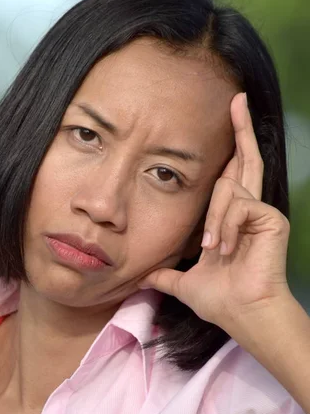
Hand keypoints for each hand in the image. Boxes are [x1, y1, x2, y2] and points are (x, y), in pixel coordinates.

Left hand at [138, 92, 291, 330]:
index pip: (230, 176)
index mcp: (231, 218)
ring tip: (213, 248)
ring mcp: (261, 212)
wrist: (242, 314)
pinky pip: (238, 205)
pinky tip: (226, 247)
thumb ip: (167, 275)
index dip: (231, 150)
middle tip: (237, 99)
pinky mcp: (271, 218)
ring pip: (227, 188)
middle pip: (245, 160)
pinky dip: (226, 226)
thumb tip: (143, 276)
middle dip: (241, 129)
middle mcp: (248, 209)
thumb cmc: (221, 300)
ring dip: (214, 220)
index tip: (228, 121)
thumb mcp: (185, 282)